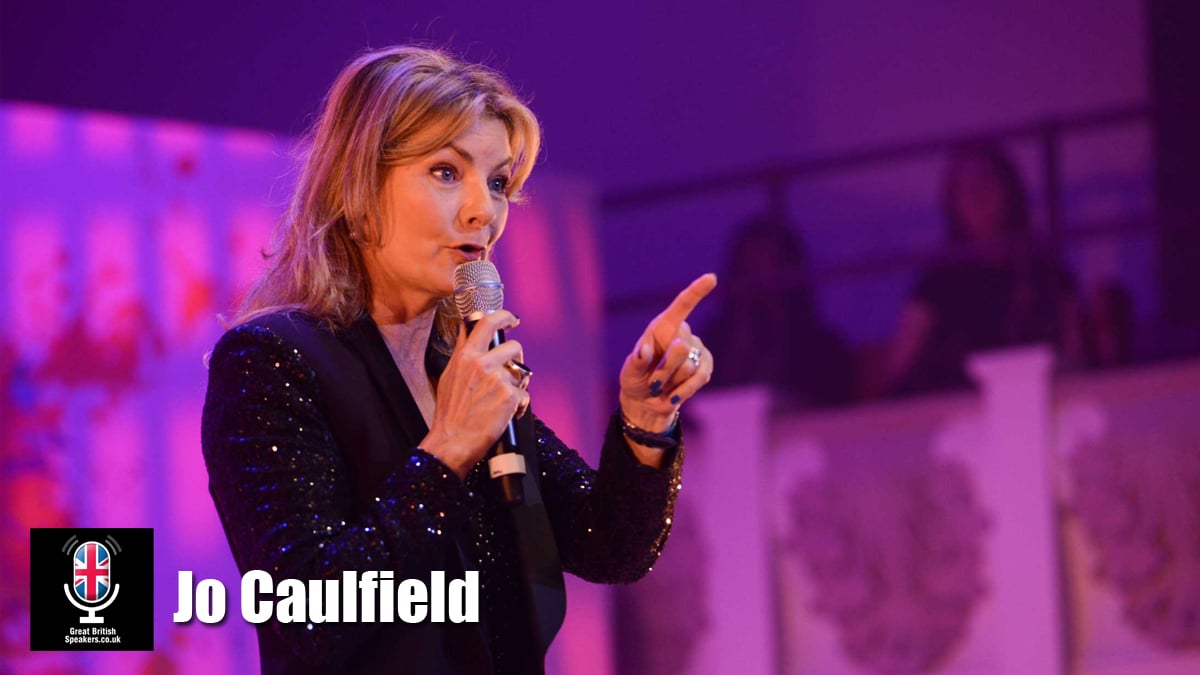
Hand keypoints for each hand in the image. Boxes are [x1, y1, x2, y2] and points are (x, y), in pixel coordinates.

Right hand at [421, 310, 529, 478]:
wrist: (453, 441)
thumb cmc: (450, 413)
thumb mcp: (448, 375)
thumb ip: (460, 350)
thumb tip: (465, 329)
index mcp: (466, 356)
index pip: (487, 323)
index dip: (504, 316)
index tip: (512, 320)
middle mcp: (482, 363)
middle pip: (514, 346)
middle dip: (517, 358)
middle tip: (511, 372)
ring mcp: (497, 379)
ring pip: (521, 372)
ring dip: (517, 385)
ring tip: (503, 400)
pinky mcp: (510, 396)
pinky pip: (525, 394)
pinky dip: (519, 406)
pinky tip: (506, 414)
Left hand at [619, 273, 716, 433]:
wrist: (647, 402)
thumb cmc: (636, 380)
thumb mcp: (629, 373)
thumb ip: (636, 362)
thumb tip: (643, 350)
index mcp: (662, 327)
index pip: (682, 306)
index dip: (697, 292)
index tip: (712, 278)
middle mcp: (682, 334)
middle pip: (680, 347)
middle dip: (664, 370)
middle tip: (652, 382)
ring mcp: (696, 350)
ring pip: (689, 367)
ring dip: (671, 382)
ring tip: (659, 388)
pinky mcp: (705, 367)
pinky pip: (699, 379)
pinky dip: (683, 391)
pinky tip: (672, 395)